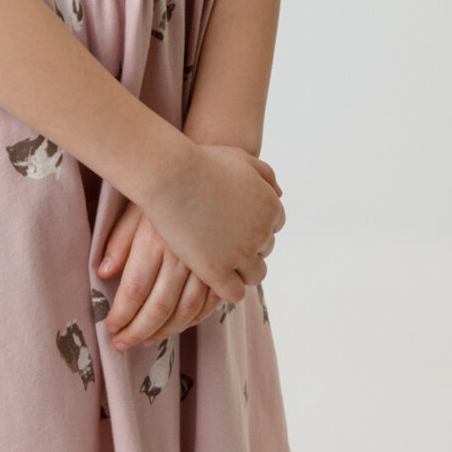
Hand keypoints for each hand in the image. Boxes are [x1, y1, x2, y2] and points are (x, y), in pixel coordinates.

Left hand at [97, 198, 221, 349]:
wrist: (204, 166)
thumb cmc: (163, 184)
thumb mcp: (135, 208)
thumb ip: (120, 242)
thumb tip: (102, 273)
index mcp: (156, 241)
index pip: (135, 291)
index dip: (121, 315)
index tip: (110, 328)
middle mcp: (182, 256)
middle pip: (159, 307)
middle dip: (138, 331)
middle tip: (122, 345)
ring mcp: (206, 262)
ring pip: (186, 311)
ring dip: (164, 332)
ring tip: (145, 341)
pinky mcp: (224, 264)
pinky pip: (211, 303)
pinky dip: (194, 320)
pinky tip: (178, 325)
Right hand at [139, 142, 285, 304]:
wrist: (172, 175)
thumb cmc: (202, 162)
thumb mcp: (241, 158)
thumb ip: (265, 175)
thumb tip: (279, 194)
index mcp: (270, 207)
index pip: (275, 225)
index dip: (255, 223)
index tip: (234, 220)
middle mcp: (261, 233)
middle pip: (265, 249)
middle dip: (248, 244)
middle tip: (221, 236)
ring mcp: (240, 254)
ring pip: (255, 275)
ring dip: (242, 269)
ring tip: (219, 258)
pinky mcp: (217, 271)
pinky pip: (235, 293)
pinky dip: (227, 287)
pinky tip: (211, 275)